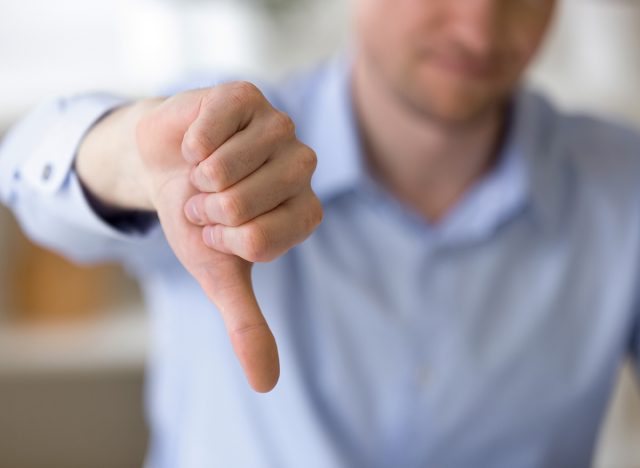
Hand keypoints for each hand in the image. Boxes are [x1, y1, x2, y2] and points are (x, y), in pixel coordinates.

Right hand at [136, 82, 321, 391]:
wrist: (163, 167)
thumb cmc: (197, 217)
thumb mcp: (218, 275)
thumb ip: (247, 325)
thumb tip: (266, 386)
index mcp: (304, 212)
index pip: (261, 239)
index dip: (221, 237)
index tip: (218, 227)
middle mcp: (302, 167)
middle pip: (246, 205)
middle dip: (207, 208)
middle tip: (207, 196)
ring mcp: (278, 127)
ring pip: (230, 168)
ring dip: (197, 178)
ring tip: (201, 171)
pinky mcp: (247, 96)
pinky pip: (214, 130)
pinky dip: (190, 145)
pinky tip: (195, 143)